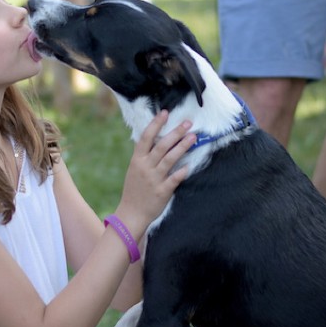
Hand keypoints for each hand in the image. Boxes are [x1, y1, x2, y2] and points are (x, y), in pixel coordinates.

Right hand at [116, 111, 194, 232]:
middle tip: (188, 123)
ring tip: (193, 137)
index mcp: (137, 160)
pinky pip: (173, 179)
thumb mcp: (134, 170)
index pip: (146, 138)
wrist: (131, 213)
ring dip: (182, 147)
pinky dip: (181, 172)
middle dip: (175, 133)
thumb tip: (155, 139)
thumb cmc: (134, 190)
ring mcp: (153, 179)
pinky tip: (189, 166)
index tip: (165, 113)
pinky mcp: (162, 191)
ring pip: (169, 159)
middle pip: (161, 146)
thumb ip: (144, 156)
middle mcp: (145, 167)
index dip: (156, 124)